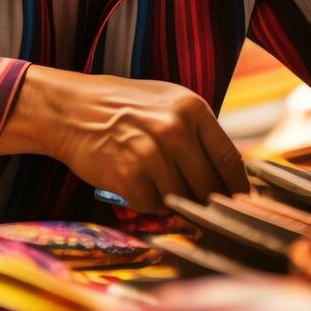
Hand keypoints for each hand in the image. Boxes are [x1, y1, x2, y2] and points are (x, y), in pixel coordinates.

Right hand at [0, 65, 248, 212]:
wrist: (70, 110)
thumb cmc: (122, 108)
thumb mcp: (167, 104)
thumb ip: (198, 133)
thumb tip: (231, 175)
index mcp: (191, 108)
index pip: (230, 159)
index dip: (238, 188)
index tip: (240, 203)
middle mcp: (175, 129)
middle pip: (210, 187)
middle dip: (205, 201)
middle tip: (197, 205)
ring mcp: (151, 153)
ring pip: (182, 200)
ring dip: (173, 202)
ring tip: (155, 184)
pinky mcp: (128, 176)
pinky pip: (153, 206)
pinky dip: (146, 203)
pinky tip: (134, 185)